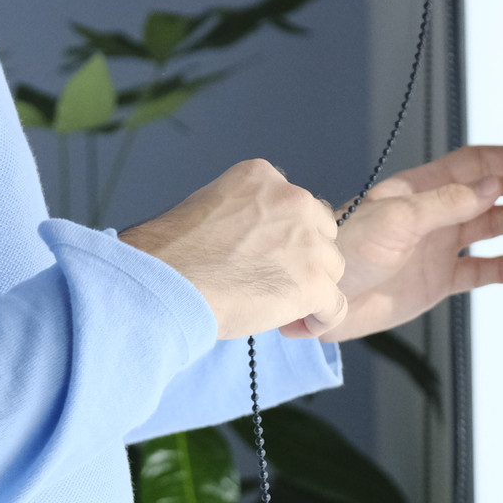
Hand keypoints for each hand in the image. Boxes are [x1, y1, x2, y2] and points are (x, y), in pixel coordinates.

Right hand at [120, 160, 347, 340]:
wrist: (166, 282)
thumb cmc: (173, 251)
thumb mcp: (210, 206)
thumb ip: (245, 215)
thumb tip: (258, 242)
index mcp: (263, 176)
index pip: (295, 205)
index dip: (283, 236)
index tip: (260, 257)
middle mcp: (292, 200)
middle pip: (321, 233)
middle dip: (303, 257)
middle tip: (271, 281)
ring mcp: (308, 242)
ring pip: (331, 269)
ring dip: (310, 290)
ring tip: (276, 309)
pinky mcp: (315, 282)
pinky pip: (335, 307)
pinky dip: (317, 321)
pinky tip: (291, 327)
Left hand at [313, 144, 502, 341]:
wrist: (322, 298)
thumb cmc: (344, 250)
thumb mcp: (397, 219)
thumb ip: (447, 202)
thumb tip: (491, 184)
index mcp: (419, 190)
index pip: (474, 165)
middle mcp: (432, 215)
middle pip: (488, 192)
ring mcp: (435, 247)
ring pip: (488, 227)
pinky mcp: (435, 280)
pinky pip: (478, 271)